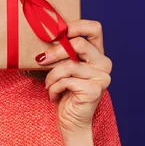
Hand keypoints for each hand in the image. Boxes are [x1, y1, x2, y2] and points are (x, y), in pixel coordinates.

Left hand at [37, 19, 111, 137]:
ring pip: (70, 64)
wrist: (69, 120)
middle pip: (79, 43)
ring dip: (52, 75)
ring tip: (47, 84)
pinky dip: (54, 87)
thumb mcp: (60, 66)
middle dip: (56, 51)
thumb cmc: (62, 90)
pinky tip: (53, 95)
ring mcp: (102, 77)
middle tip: (41, 59)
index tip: (56, 32)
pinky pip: (67, 81)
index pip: (94, 28)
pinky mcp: (95, 90)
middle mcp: (103, 63)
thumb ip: (59, 51)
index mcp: (96, 53)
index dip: (76, 25)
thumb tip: (40, 34)